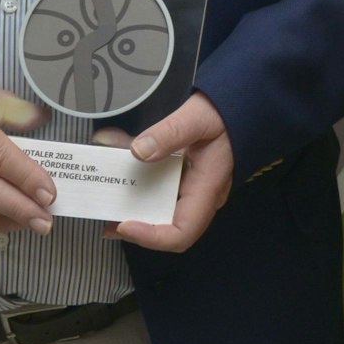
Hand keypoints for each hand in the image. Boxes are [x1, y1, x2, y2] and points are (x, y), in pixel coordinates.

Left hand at [108, 92, 232, 251]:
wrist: (239, 105)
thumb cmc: (225, 114)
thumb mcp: (198, 118)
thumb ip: (170, 133)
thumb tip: (138, 152)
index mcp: (206, 190)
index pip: (182, 232)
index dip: (151, 237)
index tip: (123, 224)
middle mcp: (197, 197)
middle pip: (163, 225)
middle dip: (131, 221)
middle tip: (104, 212)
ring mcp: (188, 189)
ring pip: (155, 207)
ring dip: (128, 200)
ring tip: (104, 188)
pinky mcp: (179, 178)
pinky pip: (155, 187)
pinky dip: (134, 178)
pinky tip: (116, 157)